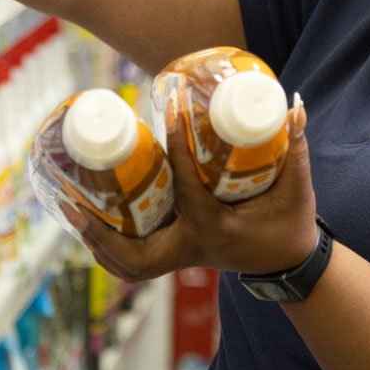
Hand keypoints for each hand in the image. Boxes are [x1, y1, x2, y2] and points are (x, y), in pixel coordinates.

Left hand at [66, 96, 318, 282]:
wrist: (289, 265)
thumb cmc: (291, 226)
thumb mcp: (297, 190)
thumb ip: (296, 148)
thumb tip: (294, 104)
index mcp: (216, 230)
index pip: (187, 188)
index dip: (177, 147)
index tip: (167, 111)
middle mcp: (192, 248)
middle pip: (134, 256)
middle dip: (101, 234)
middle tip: (74, 201)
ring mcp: (182, 257)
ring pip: (127, 265)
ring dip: (97, 243)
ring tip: (71, 210)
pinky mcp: (176, 255)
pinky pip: (132, 262)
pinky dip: (108, 248)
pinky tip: (88, 222)